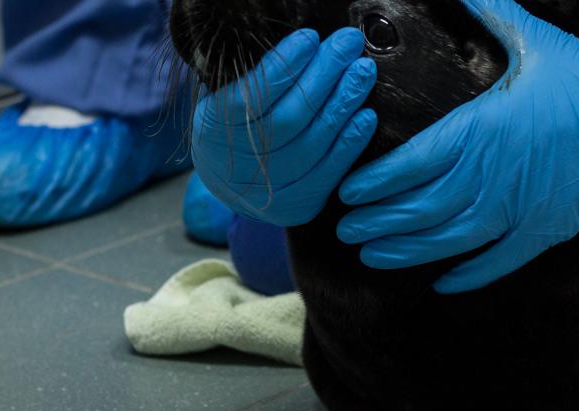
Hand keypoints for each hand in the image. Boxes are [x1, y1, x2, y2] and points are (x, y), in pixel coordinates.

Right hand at [191, 28, 377, 226]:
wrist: (231, 184)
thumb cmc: (234, 126)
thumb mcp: (223, 97)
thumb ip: (251, 77)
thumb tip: (299, 44)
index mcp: (212, 131)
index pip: (250, 97)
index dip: (283, 67)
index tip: (310, 38)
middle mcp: (238, 165)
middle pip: (289, 118)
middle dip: (324, 75)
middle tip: (349, 44)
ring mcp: (269, 190)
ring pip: (314, 142)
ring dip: (344, 103)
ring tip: (363, 71)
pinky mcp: (298, 205)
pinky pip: (331, 171)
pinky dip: (351, 142)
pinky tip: (366, 115)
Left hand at [336, 0, 578, 293]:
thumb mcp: (533, 40)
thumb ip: (490, 13)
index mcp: (483, 127)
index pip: (413, 162)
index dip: (375, 182)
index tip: (347, 192)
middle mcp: (493, 173)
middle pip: (421, 207)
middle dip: (378, 222)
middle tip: (345, 230)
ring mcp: (519, 207)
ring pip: (450, 239)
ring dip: (408, 251)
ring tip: (374, 256)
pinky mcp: (545, 229)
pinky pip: (499, 261)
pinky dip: (470, 276)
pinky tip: (442, 284)